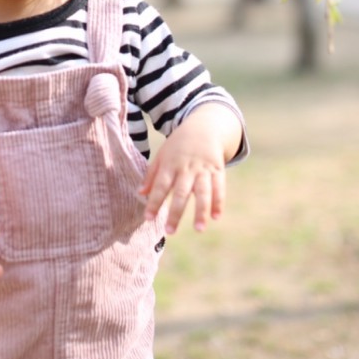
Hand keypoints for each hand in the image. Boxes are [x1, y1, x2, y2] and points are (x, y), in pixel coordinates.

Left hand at [139, 105, 238, 233]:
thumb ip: (152, 175)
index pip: (160, 186)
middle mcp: (186, 168)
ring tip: (199, 229)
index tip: (148, 218)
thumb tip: (140, 193)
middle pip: (180, 192)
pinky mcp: (217, 170)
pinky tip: (216, 217)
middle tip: (170, 231)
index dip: (154, 202)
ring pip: (202, 192)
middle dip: (175, 212)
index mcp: (170, 165)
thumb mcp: (162, 155)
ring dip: (201, 211)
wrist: (203, 127)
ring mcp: (203, 169)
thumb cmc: (178, 146)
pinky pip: (219, 187)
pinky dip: (218, 202)